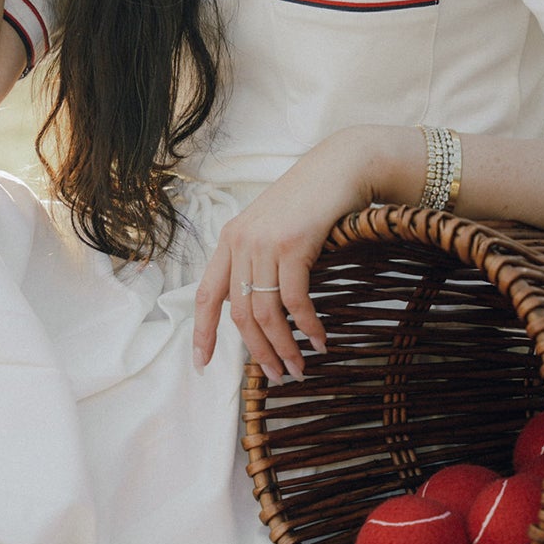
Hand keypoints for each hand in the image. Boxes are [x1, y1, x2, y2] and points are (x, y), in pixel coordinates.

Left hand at [192, 129, 414, 381]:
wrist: (341, 167)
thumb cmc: (311, 201)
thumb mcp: (272, 228)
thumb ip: (257, 260)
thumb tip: (256, 310)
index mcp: (230, 240)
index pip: (206, 295)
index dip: (203, 333)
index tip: (202, 364)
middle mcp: (240, 241)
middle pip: (240, 314)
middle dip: (258, 352)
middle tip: (278, 376)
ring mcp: (265, 242)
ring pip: (266, 312)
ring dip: (284, 347)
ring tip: (300, 368)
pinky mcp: (293, 244)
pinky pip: (295, 300)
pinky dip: (307, 327)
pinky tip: (320, 340)